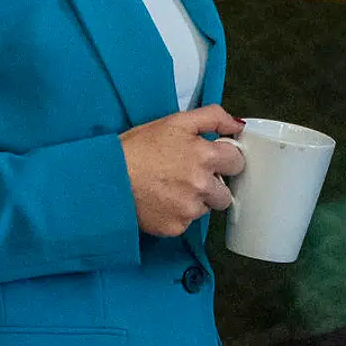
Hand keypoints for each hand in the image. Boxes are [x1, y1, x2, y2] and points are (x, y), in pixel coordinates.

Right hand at [120, 105, 246, 236]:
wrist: (106, 177)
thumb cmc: (138, 146)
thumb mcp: (175, 122)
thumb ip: (213, 118)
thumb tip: (239, 125)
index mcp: (206, 156)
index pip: (237, 161)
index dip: (225, 159)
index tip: (212, 159)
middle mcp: (202, 185)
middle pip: (226, 191)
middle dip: (213, 184)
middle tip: (188, 175)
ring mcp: (190, 209)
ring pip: (207, 208)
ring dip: (196, 200)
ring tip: (171, 188)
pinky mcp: (176, 227)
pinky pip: (187, 222)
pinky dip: (178, 214)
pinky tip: (161, 201)